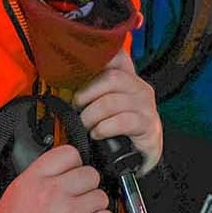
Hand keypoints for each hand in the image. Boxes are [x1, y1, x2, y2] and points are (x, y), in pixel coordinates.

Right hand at [0, 144, 113, 212]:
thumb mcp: (14, 198)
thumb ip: (38, 181)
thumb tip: (59, 172)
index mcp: (32, 180)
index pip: (68, 153)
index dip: (75, 164)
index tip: (74, 174)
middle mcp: (52, 192)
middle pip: (90, 174)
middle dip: (86, 188)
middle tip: (77, 201)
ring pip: (100, 196)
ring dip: (93, 208)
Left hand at [74, 50, 162, 173]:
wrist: (138, 157)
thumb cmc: (117, 129)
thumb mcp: (104, 104)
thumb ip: (90, 88)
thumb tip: (63, 78)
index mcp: (128, 78)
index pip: (117, 55)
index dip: (99, 55)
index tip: (79, 63)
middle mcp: (139, 87)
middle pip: (111, 78)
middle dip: (87, 94)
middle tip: (77, 107)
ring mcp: (146, 106)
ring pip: (112, 101)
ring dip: (92, 115)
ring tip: (86, 125)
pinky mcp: (148, 125)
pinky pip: (122, 121)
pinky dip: (104, 128)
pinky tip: (98, 133)